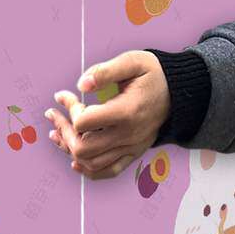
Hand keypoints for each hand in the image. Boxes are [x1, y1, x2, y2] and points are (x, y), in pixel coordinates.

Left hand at [45, 51, 170, 179]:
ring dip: (69, 149)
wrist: (180, 93)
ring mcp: (131, 147)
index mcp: (127, 112)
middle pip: (83, 148)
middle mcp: (129, 135)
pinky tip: (74, 159)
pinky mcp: (133, 153)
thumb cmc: (154, 74)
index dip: (69, 108)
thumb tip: (80, 85)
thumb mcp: (132, 62)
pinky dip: (88, 170)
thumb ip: (105, 71)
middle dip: (63, 131)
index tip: (63, 95)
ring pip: (91, 163)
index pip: (84, 122)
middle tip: (54, 114)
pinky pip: (108, 171)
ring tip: (56, 132)